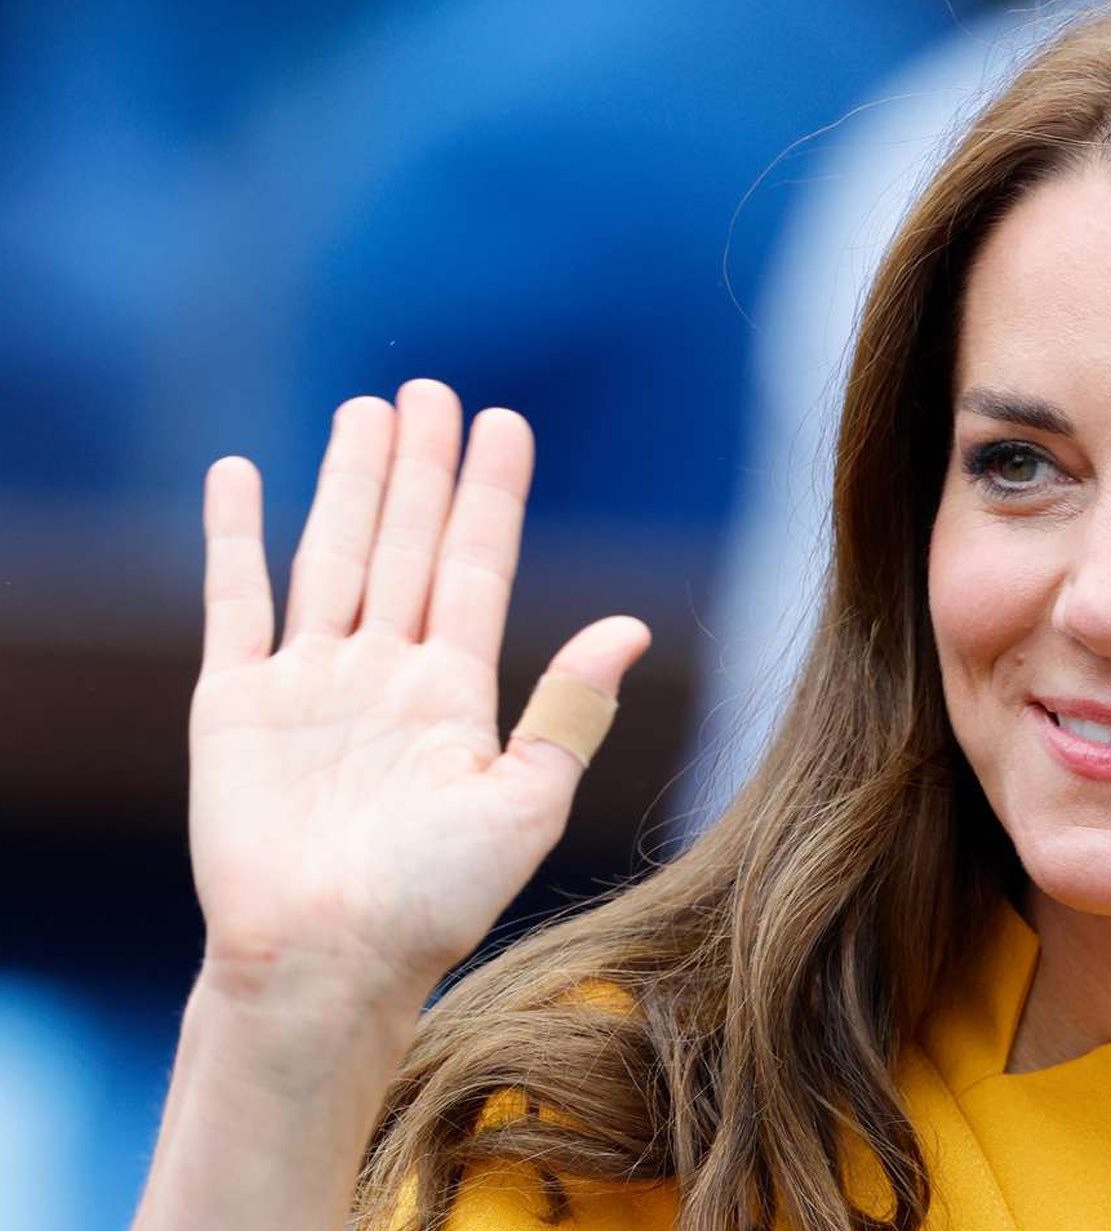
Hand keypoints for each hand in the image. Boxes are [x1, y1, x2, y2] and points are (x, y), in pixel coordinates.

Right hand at [188, 378, 650, 1005]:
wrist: (325, 963)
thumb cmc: (433, 901)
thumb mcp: (526, 801)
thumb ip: (571, 708)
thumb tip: (636, 625)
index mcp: (454, 691)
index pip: (475, 565)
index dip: (489, 494)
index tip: (505, 422)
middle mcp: (383, 673)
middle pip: (405, 543)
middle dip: (420, 467)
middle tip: (431, 390)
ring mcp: (308, 681)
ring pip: (331, 552)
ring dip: (347, 483)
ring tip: (365, 410)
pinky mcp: (234, 702)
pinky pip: (233, 600)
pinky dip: (231, 536)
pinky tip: (240, 474)